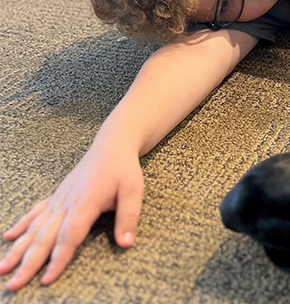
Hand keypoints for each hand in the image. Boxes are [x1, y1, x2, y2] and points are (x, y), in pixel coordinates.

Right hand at [0, 144, 143, 289]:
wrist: (112, 146)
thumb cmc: (123, 168)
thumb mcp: (134, 191)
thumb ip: (129, 217)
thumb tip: (126, 243)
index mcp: (85, 202)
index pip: (69, 236)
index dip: (58, 259)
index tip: (47, 279)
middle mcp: (66, 203)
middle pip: (44, 237)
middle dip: (28, 263)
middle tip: (14, 285)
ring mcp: (59, 199)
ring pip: (35, 227)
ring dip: (18, 249)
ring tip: (3, 268)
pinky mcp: (57, 195)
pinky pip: (35, 212)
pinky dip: (21, 225)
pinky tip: (9, 237)